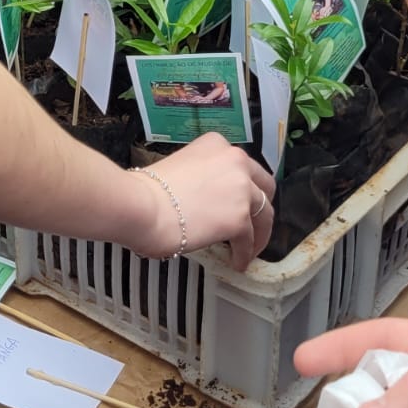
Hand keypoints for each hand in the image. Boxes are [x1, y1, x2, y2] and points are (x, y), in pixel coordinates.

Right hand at [130, 133, 275, 271]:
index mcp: (217, 144)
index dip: (244, 188)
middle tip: (253, 225)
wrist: (143, 206)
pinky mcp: (240, 218)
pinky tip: (236, 263)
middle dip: (261, 207)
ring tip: (248, 250)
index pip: (242, 167)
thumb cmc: (149, 190)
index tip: (238, 203)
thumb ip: (202, 178)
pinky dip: (245, 254)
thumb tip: (205, 202)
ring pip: (264, 214)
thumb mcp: (181, 169)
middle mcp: (235, 160)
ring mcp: (241, 188)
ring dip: (258, 234)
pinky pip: (249, 240)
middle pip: (264, 186)